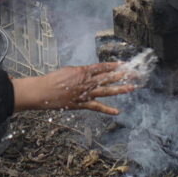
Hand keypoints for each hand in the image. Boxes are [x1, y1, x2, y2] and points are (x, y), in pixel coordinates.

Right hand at [12, 62, 137, 115]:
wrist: (44, 91)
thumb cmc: (53, 79)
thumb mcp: (68, 70)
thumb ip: (80, 72)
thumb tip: (88, 73)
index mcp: (83, 71)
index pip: (102, 67)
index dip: (113, 66)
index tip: (124, 65)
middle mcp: (87, 82)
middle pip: (108, 78)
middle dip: (122, 75)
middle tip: (134, 74)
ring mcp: (86, 93)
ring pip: (106, 91)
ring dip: (120, 89)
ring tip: (131, 87)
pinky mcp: (82, 104)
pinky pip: (97, 107)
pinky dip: (107, 110)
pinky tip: (117, 111)